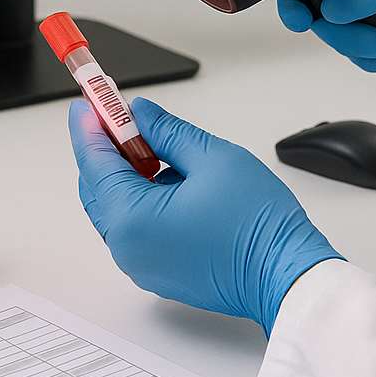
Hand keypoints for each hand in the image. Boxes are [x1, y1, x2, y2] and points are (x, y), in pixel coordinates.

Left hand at [69, 97, 339, 334]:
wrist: (286, 276)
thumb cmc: (258, 226)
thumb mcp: (211, 158)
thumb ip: (167, 132)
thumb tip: (141, 116)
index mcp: (133, 220)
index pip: (94, 163)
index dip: (90, 127)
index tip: (90, 101)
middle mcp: (128, 248)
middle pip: (98, 188)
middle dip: (106, 149)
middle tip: (121, 117)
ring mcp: (142, 265)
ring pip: (117, 207)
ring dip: (126, 173)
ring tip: (156, 145)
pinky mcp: (159, 271)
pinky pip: (135, 227)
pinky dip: (141, 198)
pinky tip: (169, 178)